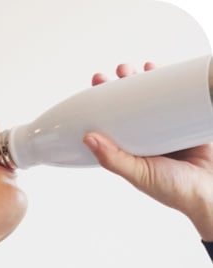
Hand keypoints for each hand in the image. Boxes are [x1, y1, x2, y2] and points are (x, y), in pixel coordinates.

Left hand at [83, 61, 212, 240]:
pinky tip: (161, 71)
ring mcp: (168, 131)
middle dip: (123, 87)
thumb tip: (88, 138)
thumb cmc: (175, 191)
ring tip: (138, 68)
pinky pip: (177, 100)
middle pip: (131, 107)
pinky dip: (171, 84)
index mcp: (131, 152)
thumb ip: (114, 159)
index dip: (103, 104)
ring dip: (145, 82)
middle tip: (119, 71)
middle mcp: (147, 140)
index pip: (112, 123)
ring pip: (153, 101)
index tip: (98, 83)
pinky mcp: (188, 124)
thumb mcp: (139, 174)